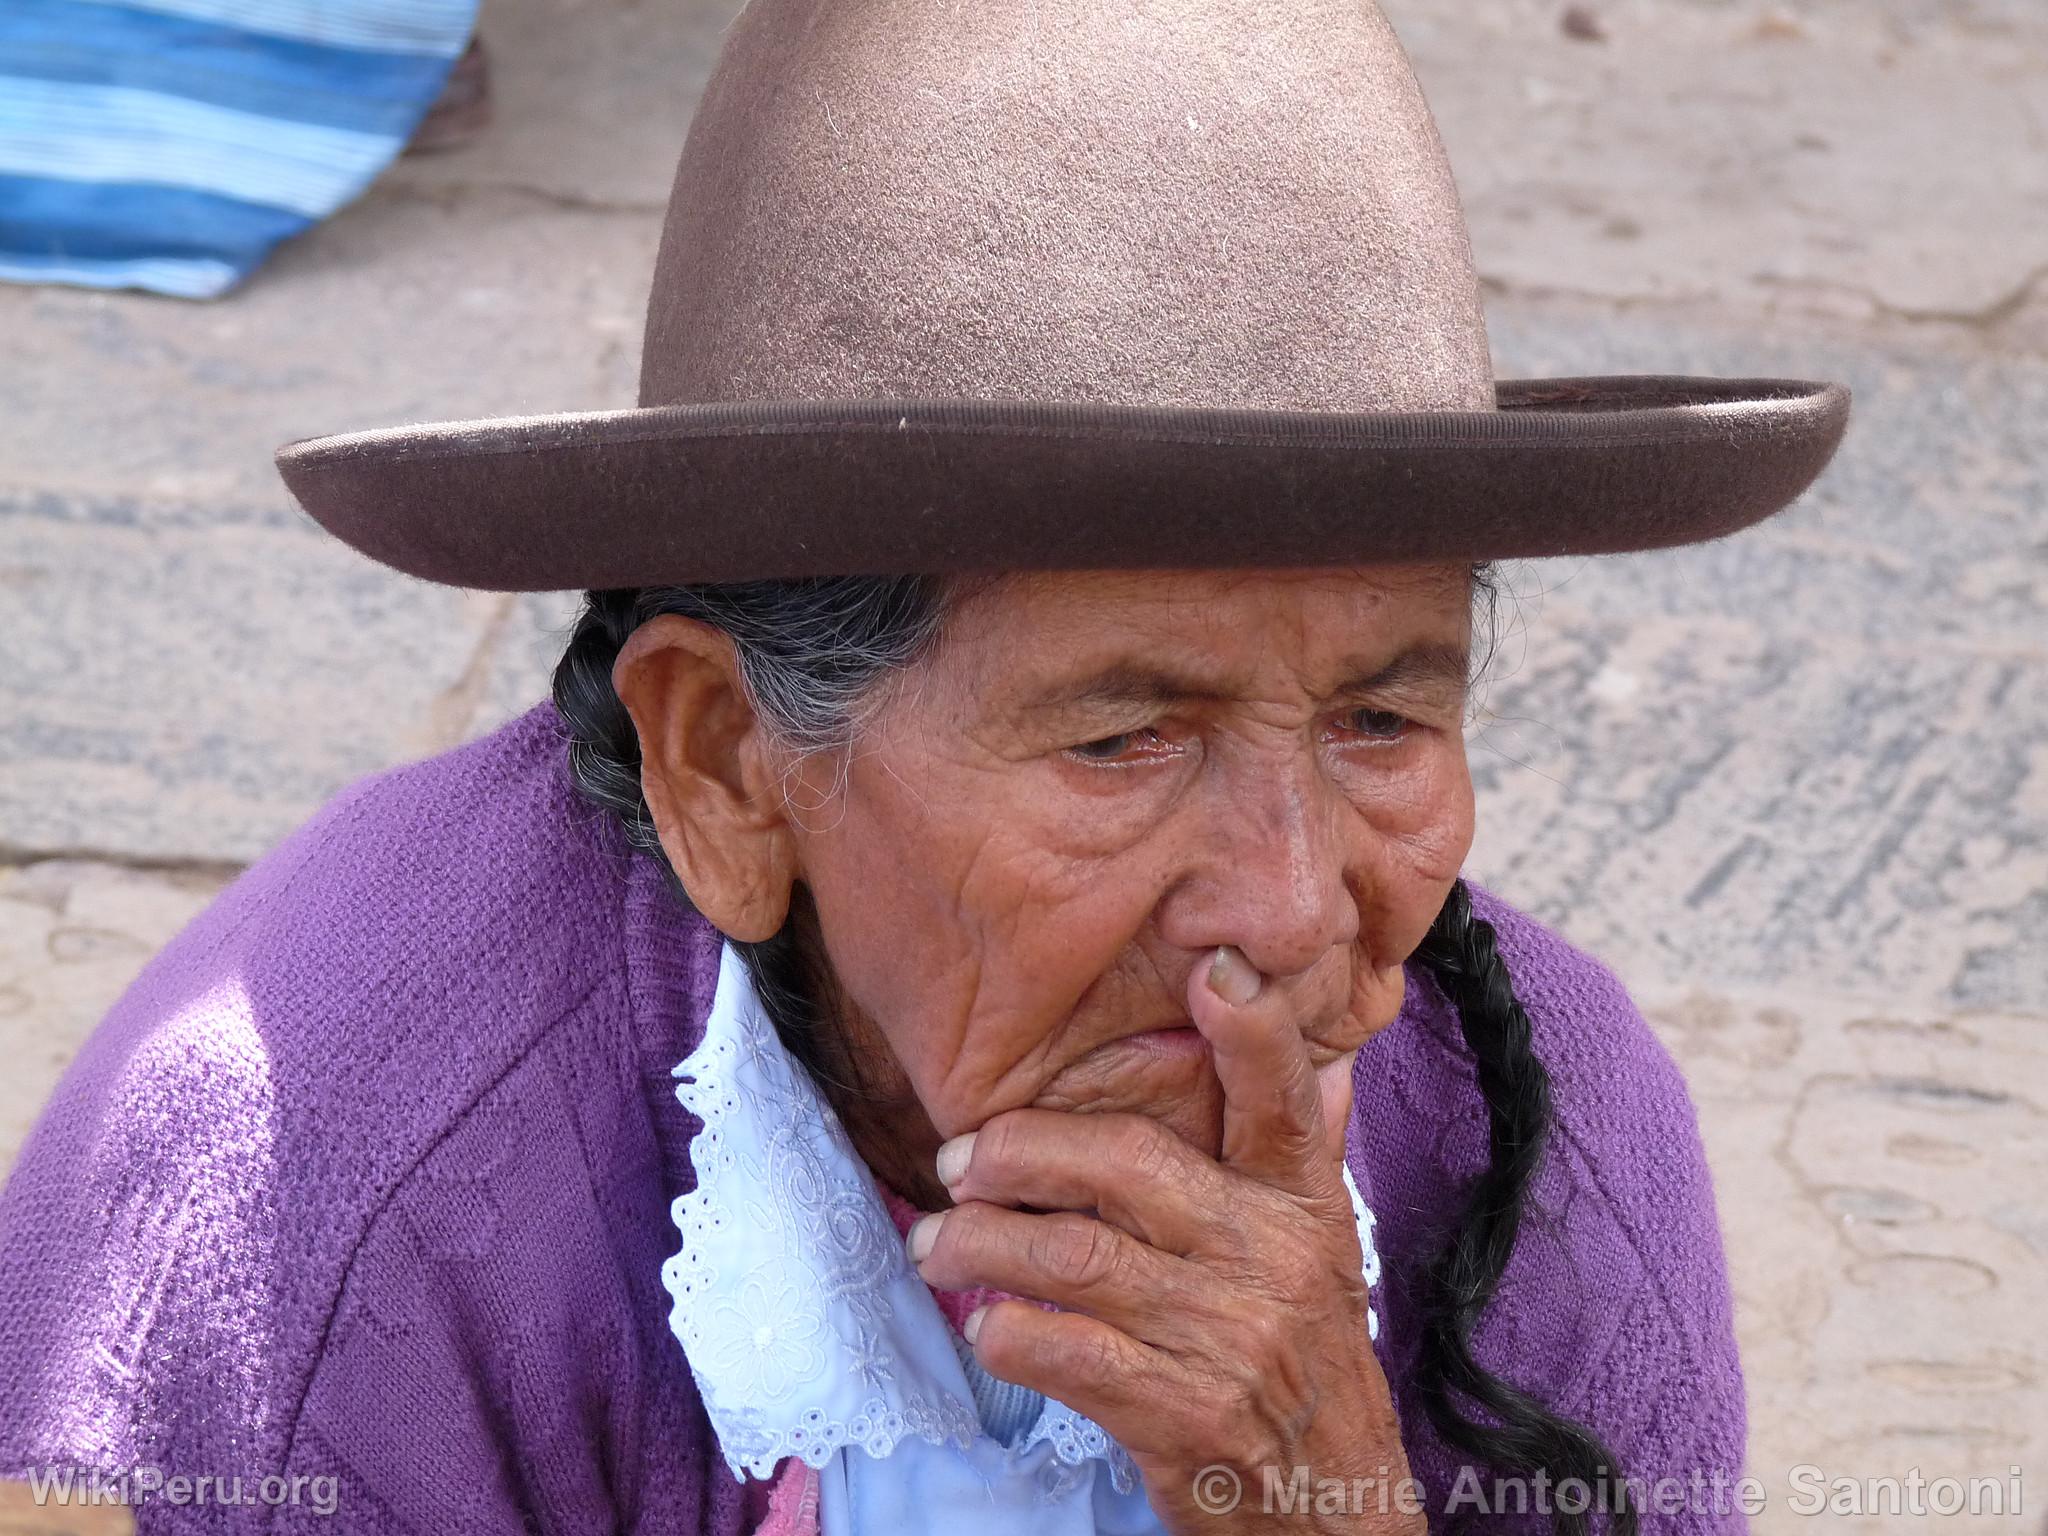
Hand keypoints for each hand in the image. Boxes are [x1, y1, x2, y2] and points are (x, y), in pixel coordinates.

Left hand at [906, 945, 1424, 1533]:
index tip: (1215, 969)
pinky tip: (984, 1325)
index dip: (1254, 1032)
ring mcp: (1227, 1336)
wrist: (1331, 1506)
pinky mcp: (1182, 1413)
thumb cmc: (1306, 1360)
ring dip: (978, 1245)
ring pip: (1070, 1257)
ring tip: (934, 1245)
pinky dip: (1003, 1330)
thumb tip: (1329, 1055)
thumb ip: (1303, 1152)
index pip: (1282, 1101)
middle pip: (1122, 1166)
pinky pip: (1062, 1350)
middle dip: (1016, 1155)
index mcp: (1301, 1204)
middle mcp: (1269, 1257)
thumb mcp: (1321, 1250)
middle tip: (955, 1164)